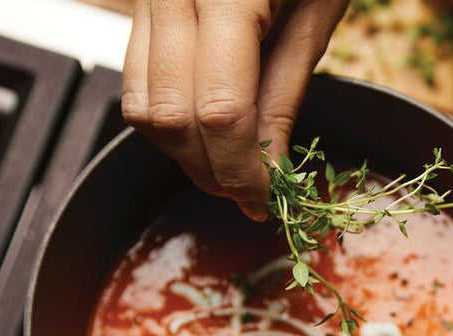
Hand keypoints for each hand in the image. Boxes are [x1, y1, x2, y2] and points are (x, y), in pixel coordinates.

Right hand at [121, 0, 347, 219]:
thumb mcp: (317, 15)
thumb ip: (286, 92)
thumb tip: (270, 166)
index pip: (221, 111)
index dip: (243, 168)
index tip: (269, 199)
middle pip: (173, 118)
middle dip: (215, 171)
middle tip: (255, 196)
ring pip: (143, 109)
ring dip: (187, 155)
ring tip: (234, 169)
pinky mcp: (139, 7)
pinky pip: (135, 84)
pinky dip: (169, 123)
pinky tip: (208, 134)